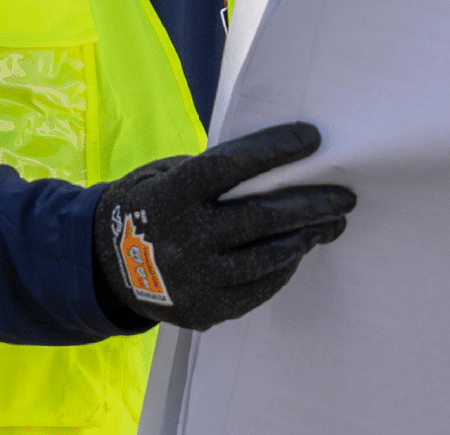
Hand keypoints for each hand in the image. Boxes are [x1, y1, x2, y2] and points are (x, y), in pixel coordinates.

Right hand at [93, 122, 354, 330]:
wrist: (104, 264)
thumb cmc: (149, 205)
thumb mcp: (168, 176)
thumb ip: (213, 176)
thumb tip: (275, 166)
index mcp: (173, 194)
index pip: (230, 166)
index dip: (273, 150)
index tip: (312, 138)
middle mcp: (184, 238)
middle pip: (260, 218)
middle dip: (310, 205)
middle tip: (344, 197)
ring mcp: (194, 279)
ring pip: (266, 258)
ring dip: (304, 238)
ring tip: (329, 224)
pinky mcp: (204, 310)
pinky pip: (257, 290)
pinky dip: (282, 269)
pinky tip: (297, 251)